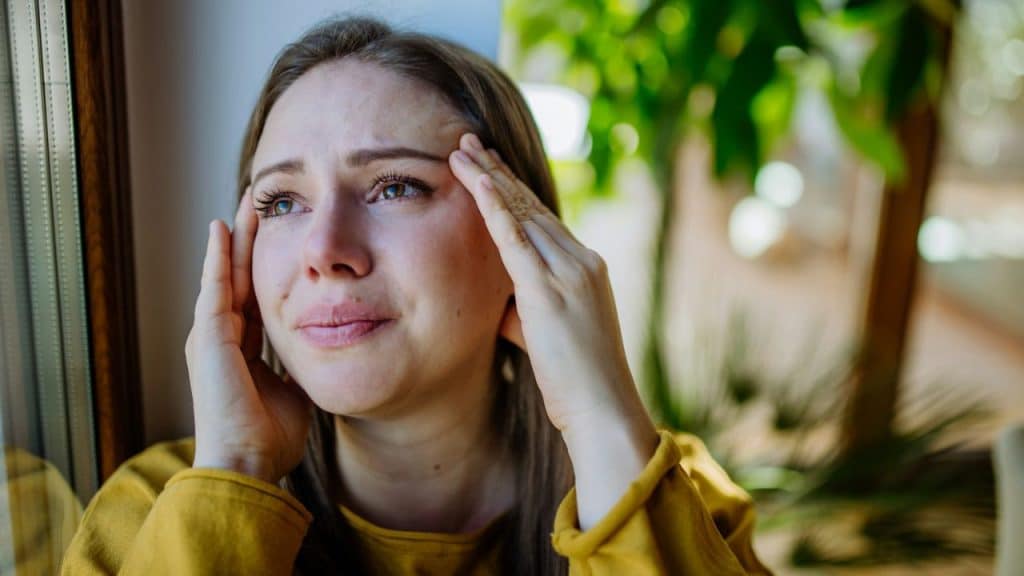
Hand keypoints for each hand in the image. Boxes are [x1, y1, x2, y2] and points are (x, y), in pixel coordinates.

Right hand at [185, 190, 312, 483]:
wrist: (248, 463)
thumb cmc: (270, 436)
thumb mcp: (294, 387)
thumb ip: (302, 363)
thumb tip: (326, 347)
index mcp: (241, 350)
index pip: (255, 295)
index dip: (267, 265)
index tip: (281, 235)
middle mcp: (221, 338)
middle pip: (238, 277)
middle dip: (249, 241)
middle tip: (262, 203)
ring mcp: (210, 337)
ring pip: (224, 275)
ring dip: (234, 238)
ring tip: (245, 204)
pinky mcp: (207, 339)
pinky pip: (213, 288)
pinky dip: (216, 257)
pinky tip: (221, 228)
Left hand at [449, 134, 657, 526]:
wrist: (604, 409)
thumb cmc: (577, 382)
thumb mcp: (548, 336)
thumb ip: (524, 311)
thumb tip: (498, 304)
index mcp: (585, 269)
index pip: (542, 219)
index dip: (512, 190)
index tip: (489, 167)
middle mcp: (581, 261)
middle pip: (531, 206)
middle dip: (496, 172)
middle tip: (468, 143)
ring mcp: (569, 273)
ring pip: (522, 214)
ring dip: (488, 180)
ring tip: (460, 152)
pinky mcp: (550, 291)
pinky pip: (516, 240)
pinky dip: (494, 208)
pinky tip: (476, 183)